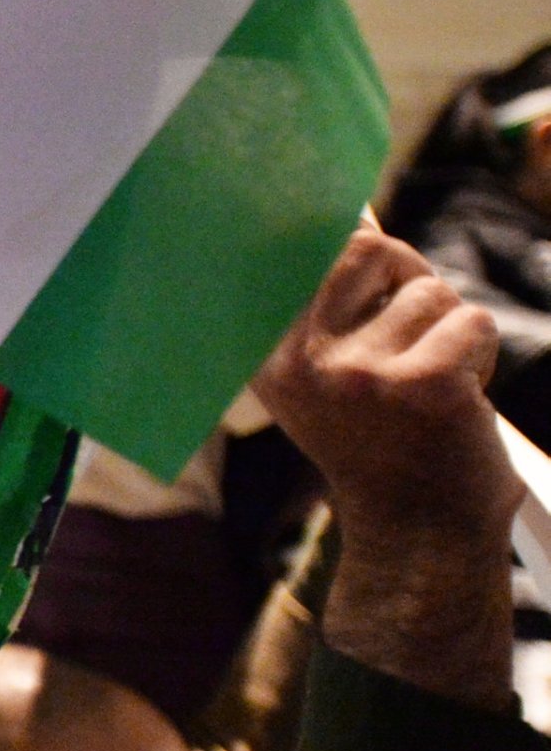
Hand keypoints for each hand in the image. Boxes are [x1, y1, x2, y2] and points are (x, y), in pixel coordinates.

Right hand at [251, 226, 518, 708]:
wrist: (419, 529)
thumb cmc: (385, 442)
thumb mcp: (330, 377)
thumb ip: (332, 307)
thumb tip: (358, 221)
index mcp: (269, 355)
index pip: (298, 255)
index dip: (342, 239)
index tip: (353, 228)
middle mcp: (301, 360)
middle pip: (368, 250)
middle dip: (408, 276)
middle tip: (415, 327)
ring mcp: (360, 374)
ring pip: (432, 292)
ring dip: (450, 330)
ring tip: (436, 381)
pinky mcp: (423, 384)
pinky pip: (472, 324)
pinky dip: (481, 356)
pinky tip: (461, 399)